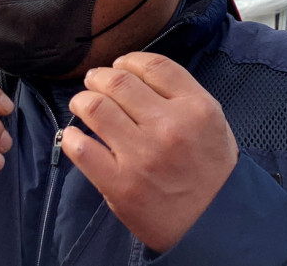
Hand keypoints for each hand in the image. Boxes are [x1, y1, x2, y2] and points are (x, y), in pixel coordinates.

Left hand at [62, 52, 237, 252]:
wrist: (215, 226)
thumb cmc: (210, 172)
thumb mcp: (213, 123)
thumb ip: (180, 93)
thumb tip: (133, 71)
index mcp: (196, 108)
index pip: (152, 65)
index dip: (128, 60)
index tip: (119, 66)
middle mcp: (169, 127)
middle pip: (117, 81)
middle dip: (99, 77)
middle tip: (94, 83)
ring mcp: (143, 156)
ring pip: (95, 107)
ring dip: (82, 101)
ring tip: (83, 105)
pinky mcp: (120, 184)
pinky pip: (81, 148)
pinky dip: (72, 137)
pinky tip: (76, 135)